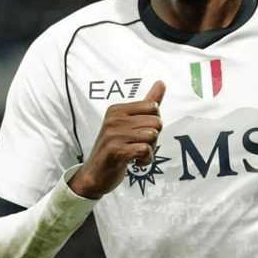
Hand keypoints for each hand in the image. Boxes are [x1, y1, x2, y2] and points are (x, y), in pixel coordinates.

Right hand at [69, 80, 165, 198]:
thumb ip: (147, 103)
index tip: (140, 132)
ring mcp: (114, 135)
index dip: (154, 123)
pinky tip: (134, 162)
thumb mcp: (128, 123)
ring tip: (135, 153)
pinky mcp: (117, 151)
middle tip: (137, 146)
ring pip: (153, 136)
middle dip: (153, 138)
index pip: (153, 107)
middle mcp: (114, 119)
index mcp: (116, 109)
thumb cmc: (115, 147)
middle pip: (157, 122)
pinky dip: (146, 160)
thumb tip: (162, 82)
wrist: (94, 175)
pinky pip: (146, 150)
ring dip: (149, 150)